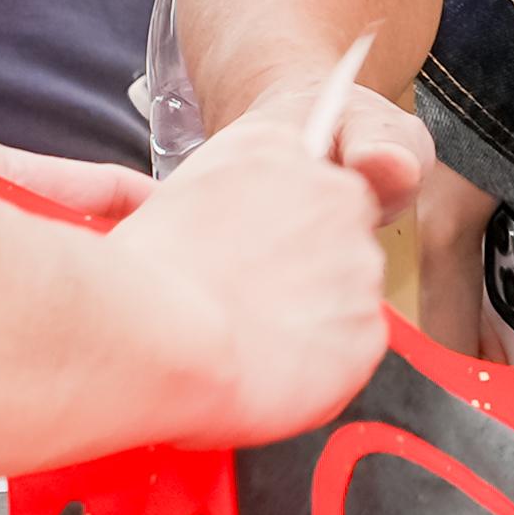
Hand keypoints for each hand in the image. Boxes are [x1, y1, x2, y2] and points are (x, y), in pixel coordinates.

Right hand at [95, 78, 439, 444]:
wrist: (162, 337)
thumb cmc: (145, 273)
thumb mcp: (162, 197)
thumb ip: (200, 188)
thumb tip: (168, 199)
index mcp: (279, 149)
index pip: (305, 178)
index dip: (280, 224)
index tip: (253, 253)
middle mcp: (333, 193)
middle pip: (336, 232)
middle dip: (303, 267)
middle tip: (247, 299)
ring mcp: (359, 262)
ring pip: (346, 294)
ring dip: (310, 315)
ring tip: (250, 336)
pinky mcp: (368, 327)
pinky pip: (351, 350)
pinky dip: (319, 364)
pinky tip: (270, 365)